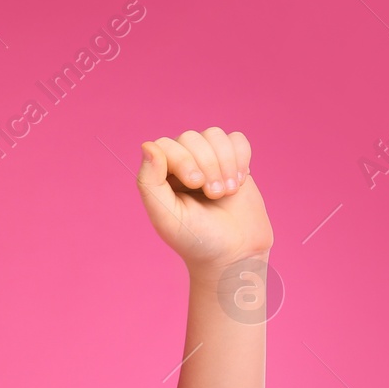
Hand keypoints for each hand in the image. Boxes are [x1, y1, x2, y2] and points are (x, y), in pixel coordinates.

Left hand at [136, 127, 272, 273]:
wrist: (235, 253)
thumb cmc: (196, 239)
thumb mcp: (166, 216)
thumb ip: (150, 183)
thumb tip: (147, 144)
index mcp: (160, 177)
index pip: (166, 145)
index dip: (183, 158)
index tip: (195, 184)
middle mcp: (182, 164)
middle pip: (191, 137)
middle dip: (207, 164)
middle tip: (214, 195)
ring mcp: (209, 161)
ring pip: (215, 135)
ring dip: (225, 162)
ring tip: (226, 191)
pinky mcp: (234, 162)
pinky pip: (237, 139)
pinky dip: (241, 157)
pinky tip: (239, 182)